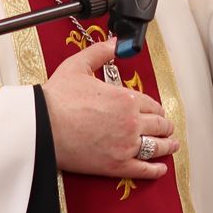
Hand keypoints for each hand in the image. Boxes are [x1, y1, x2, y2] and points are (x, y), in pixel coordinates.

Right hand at [43, 39, 177, 179]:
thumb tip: (114, 43)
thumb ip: (101, 53)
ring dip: (167, 146)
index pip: (152, 105)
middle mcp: (131, 122)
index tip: (156, 112)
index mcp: (126, 99)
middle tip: (167, 129)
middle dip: (165, 126)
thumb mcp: (79, 66)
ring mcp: (126, 145)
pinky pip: (143, 169)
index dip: (156, 109)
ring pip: (156, 147)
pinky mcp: (116, 165)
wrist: (42, 126)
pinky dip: (155, 170)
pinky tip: (160, 168)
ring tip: (171, 146)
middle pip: (159, 126)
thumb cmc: (57, 99)